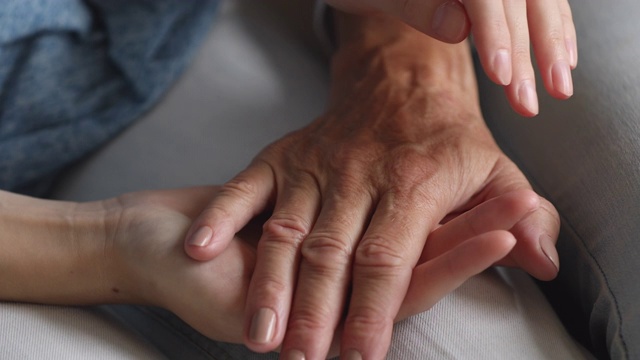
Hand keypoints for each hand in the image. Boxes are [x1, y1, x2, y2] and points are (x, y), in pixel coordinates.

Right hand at [183, 16, 559, 359]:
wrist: (400, 79)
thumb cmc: (447, 134)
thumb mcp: (496, 168)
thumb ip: (519, 214)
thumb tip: (544, 260)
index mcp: (414, 183)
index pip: (391, 260)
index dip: (375, 311)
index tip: (360, 356)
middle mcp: (359, 175)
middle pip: (334, 254)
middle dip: (319, 313)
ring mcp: (314, 164)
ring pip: (288, 230)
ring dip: (271, 284)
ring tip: (260, 334)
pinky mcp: (281, 154)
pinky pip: (246, 186)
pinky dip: (224, 215)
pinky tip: (200, 247)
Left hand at [325, 0, 576, 115]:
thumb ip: (415, 5)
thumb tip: (460, 26)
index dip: (497, 33)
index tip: (503, 76)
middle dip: (530, 50)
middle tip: (529, 101)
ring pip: (535, 0)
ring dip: (550, 43)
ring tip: (559, 87)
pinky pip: (534, 1)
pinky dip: (552, 27)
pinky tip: (561, 57)